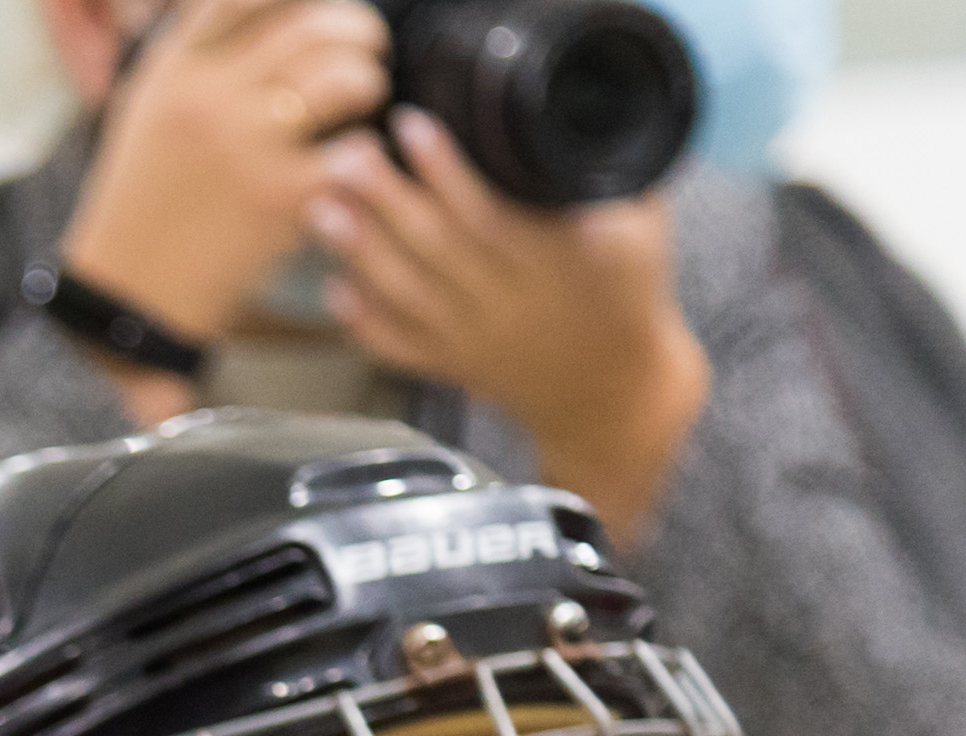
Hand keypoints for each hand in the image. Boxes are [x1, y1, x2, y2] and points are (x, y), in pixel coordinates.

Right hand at [61, 0, 396, 352]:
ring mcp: (245, 147)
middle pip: (318, 26)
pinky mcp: (278, 199)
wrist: (129, 292)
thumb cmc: (148, 197)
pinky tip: (347, 163)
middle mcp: (211, 98)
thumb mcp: (152, 107)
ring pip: (348, 76)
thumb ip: (201, 50)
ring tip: (360, 101)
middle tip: (363, 54)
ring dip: (369, 84)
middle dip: (360, 34)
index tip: (318, 9)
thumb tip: (269, 4)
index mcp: (179, 69)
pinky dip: (364, 153)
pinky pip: (357, 150)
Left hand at [308, 111, 709, 541]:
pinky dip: (364, 321)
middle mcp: (508, 302)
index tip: (411, 125)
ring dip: (360, 251)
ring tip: (322, 208)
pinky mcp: (453, 367)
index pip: (490, 210)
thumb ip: (615, 178)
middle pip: (434, 246)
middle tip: (344, 157)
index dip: (446, 168)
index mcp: (556, 262)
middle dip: (384, 199)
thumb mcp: (643, 231)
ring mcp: (474, 339)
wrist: (615, 394)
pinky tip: (333, 288)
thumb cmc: (630, 297)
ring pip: (407, 293)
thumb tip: (589, 111)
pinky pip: (400, 347)